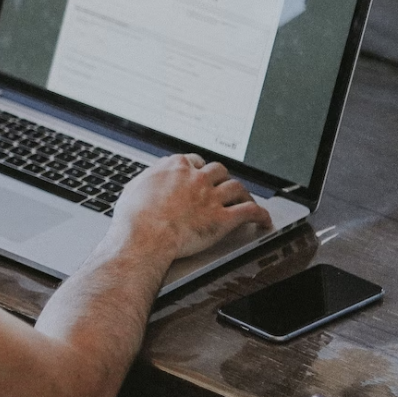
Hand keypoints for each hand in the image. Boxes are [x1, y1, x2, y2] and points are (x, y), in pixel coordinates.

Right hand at [111, 154, 273, 260]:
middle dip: (221, 177)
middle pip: (218, 170)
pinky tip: (263, 219)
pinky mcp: (223, 218)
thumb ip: (149, 178)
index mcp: (174, 167)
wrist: (145, 236)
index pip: (193, 160)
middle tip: (221, 185)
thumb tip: (151, 178)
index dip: (198, 168)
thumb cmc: (134, 216)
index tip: (198, 173)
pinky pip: (250, 212)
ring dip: (242, 193)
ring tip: (244, 199)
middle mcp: (196, 178)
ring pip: (236, 187)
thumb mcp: (134, 187)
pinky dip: (260, 214)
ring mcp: (211, 197)